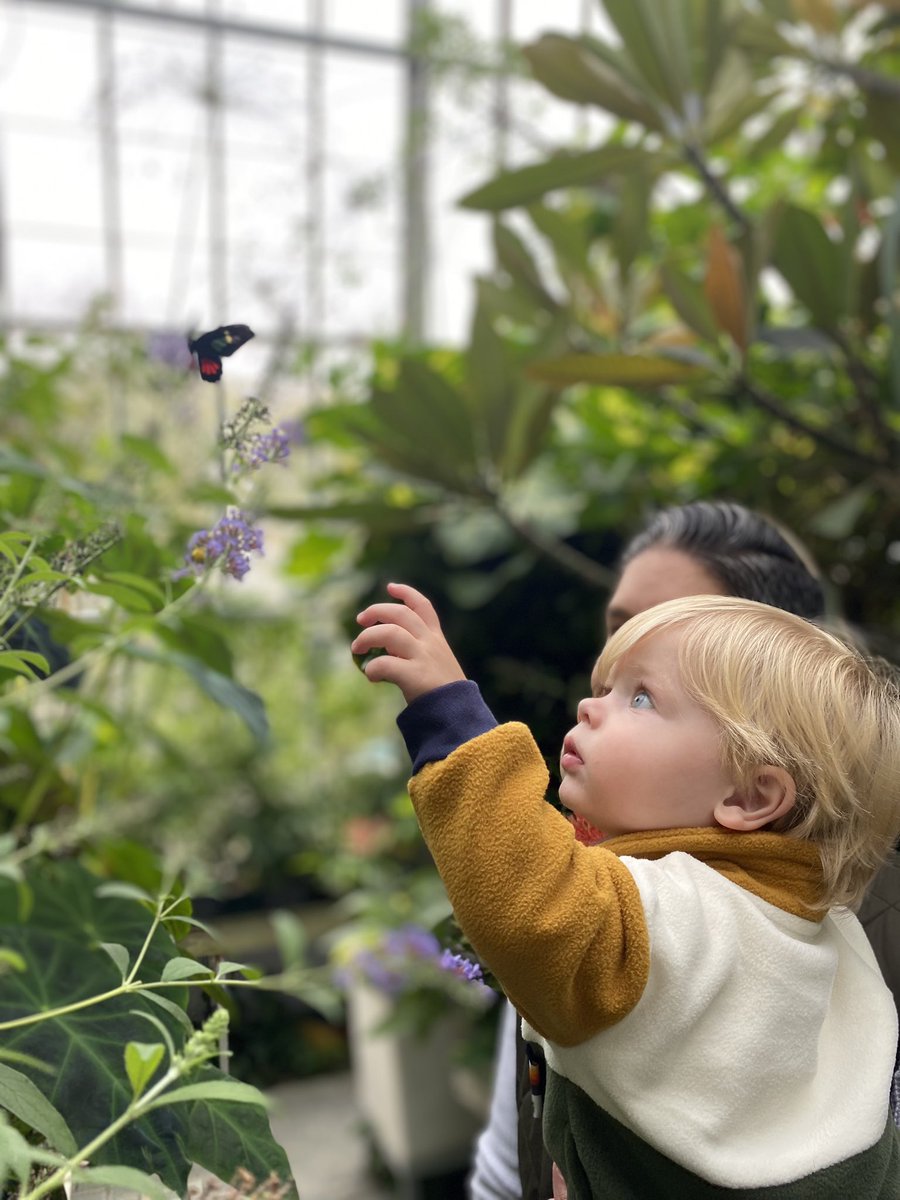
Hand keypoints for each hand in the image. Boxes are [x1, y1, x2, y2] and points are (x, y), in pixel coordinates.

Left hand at [351, 582, 465, 704]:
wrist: (459, 715)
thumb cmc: (446, 695)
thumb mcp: (439, 665)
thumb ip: (418, 653)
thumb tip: (383, 653)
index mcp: (436, 639)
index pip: (423, 606)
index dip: (406, 593)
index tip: (390, 587)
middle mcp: (430, 643)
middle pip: (400, 613)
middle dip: (376, 611)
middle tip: (360, 620)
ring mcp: (422, 657)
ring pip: (389, 633)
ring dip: (367, 638)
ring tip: (357, 649)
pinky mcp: (414, 675)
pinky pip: (385, 664)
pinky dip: (372, 668)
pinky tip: (371, 676)